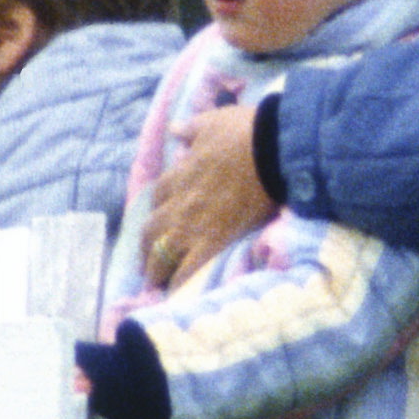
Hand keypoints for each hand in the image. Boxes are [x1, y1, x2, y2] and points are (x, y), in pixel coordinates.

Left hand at [136, 99, 275, 288]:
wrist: (270, 150)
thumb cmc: (244, 132)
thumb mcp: (212, 122)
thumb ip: (191, 129)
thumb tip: (176, 129)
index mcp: (180, 175)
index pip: (159, 196)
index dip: (159, 209)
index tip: (162, 217)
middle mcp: (178, 203)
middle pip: (152, 231)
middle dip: (148, 246)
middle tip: (149, 259)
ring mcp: (192, 225)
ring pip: (162, 254)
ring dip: (156, 269)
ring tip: (156, 282)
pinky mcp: (212, 243)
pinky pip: (188, 270)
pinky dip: (179, 285)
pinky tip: (176, 296)